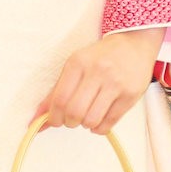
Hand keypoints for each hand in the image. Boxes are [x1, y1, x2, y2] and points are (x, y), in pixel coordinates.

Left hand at [38, 27, 165, 134]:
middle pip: (74, 112)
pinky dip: (99, 128)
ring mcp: (115, 84)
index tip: (53, 121)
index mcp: (78, 63)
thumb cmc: (100, 57)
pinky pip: (109, 123)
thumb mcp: (75, 66)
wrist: (132, 44)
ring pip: (92, 120)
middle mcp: (97, 71)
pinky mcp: (130, 95)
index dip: (53, 117)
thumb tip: (38, 118)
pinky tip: (99, 120)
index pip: (60, 99)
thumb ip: (55, 92)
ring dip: (85, 125)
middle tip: (71, 120)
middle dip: (69, 122)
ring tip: (87, 117)